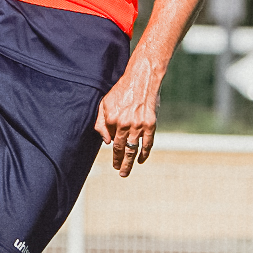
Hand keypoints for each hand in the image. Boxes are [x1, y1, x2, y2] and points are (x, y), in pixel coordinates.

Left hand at [95, 59, 160, 176]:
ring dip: (130, 162)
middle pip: (122, 149)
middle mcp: (125, 124)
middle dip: (121, 163)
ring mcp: (139, 125)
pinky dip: (145, 153)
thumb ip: (101, 122)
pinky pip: (148, 143)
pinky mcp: (151, 124)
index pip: (112, 143)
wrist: (142, 78)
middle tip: (120, 173)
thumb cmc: (122, 90)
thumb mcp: (105, 103)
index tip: (114, 163)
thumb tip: (106, 141)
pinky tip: (141, 159)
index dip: (114, 155)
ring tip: (126, 172)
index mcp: (112, 120)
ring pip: (134, 149)